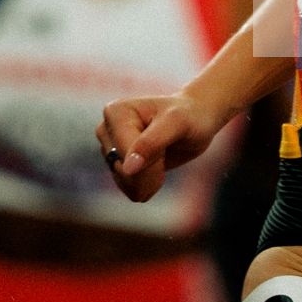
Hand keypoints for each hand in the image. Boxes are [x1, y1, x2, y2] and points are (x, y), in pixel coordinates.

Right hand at [96, 92, 229, 202]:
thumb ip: (151, 143)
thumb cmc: (187, 116)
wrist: (195, 119)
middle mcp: (106, 130)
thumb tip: (128, 168)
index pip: (127, 155)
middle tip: (166, 150)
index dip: (153, 161)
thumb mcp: (176, 123)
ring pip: (126, 183)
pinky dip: (147, 184)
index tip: (169, 143)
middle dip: (152, 171)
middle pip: (124, 172)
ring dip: (150, 179)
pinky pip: (128, 188)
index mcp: (115, 112)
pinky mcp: (117, 163)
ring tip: (162, 156)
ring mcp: (110, 148)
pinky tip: (157, 167)